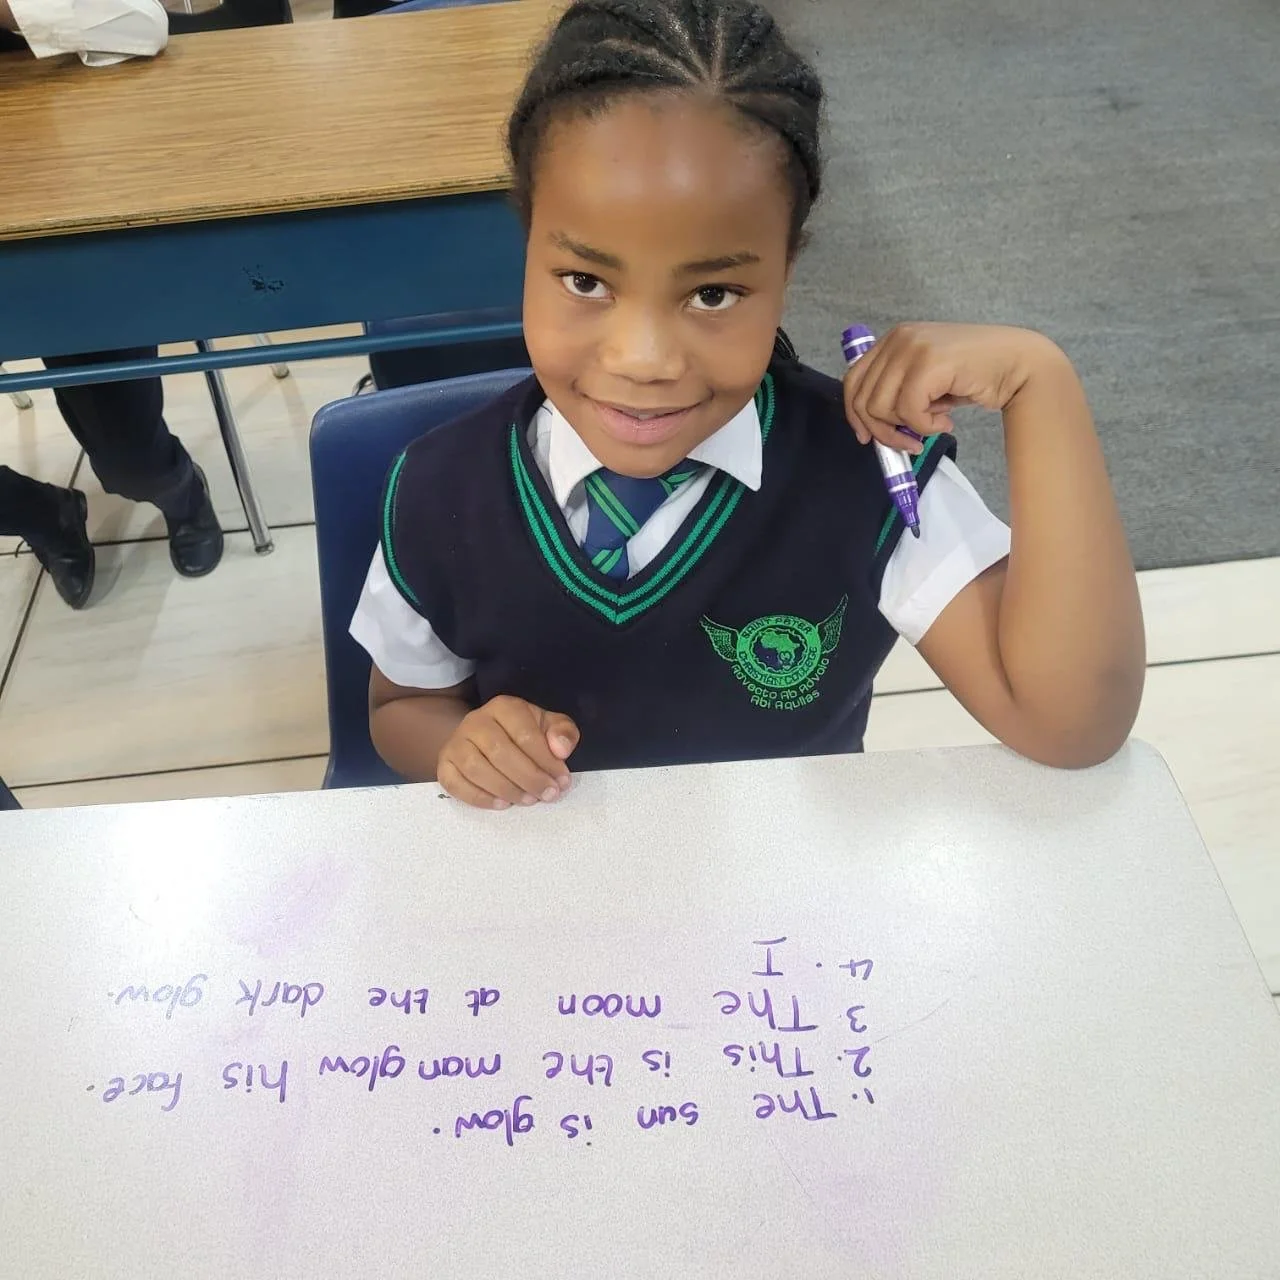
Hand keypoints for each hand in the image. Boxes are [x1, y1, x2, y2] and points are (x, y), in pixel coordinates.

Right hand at [436, 695, 579, 810]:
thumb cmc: (523, 733)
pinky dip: (479, 798)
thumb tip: (560, 749)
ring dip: (506, 790)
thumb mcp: (548, 726)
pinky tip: (502, 804)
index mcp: (504, 707)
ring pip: (476, 769)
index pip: (525, 735)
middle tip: (548, 795)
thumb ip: (563, 733)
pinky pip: (455, 784)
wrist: (483, 737)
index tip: (562, 781)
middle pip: (500, 752)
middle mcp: (475, 721)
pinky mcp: (444, 765)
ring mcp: (455, 743)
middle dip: (529, 778)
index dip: (546, 761)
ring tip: (528, 800)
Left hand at [843, 322, 1062, 451]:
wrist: (1019, 364)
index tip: (866, 437)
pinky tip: (947, 422)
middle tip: (909, 443)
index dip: (855, 414)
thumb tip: (872, 427)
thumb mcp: (927, 380)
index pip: (854, 381)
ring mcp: (912, 347)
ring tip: (933, 426)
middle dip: (883, 431)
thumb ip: (899, 392)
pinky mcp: (929, 363)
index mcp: (894, 340)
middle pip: (864, 399)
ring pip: (882, 407)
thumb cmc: (975, 375)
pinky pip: (909, 411)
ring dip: (907, 430)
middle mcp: (899, 338)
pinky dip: (926, 427)